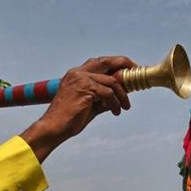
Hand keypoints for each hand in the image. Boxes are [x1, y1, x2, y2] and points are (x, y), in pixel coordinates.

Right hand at [21, 56, 135, 161]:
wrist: (54, 128)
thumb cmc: (69, 119)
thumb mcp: (89, 105)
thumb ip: (103, 98)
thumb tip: (119, 96)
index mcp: (76, 74)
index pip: (100, 62)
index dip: (116, 64)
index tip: (129, 71)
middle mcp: (78, 73)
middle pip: (107, 61)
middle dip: (125, 65)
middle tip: (136, 75)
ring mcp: (81, 79)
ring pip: (112, 81)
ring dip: (122, 95)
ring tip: (125, 107)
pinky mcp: (85, 89)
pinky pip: (108, 93)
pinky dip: (115, 103)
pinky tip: (116, 112)